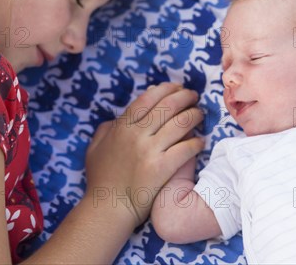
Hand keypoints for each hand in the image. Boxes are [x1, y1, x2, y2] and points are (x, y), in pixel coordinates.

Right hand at [84, 83, 203, 226]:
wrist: (108, 208)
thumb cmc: (101, 179)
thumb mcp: (94, 147)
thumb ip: (106, 128)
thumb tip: (118, 117)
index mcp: (122, 126)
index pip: (149, 98)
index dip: (167, 89)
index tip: (177, 88)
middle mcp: (136, 134)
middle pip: (168, 106)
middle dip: (185, 97)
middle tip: (194, 96)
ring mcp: (150, 151)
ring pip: (180, 123)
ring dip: (194, 115)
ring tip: (200, 114)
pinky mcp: (162, 168)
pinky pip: (186, 148)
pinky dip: (196, 142)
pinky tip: (200, 141)